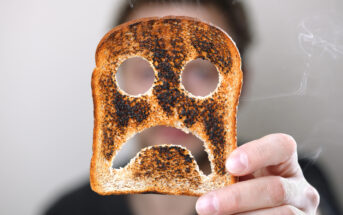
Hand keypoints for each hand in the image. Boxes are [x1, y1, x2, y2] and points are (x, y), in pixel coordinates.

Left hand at [196, 133, 319, 214]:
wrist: (265, 213)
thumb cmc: (248, 188)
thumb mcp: (243, 176)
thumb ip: (232, 173)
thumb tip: (203, 179)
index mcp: (286, 160)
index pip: (281, 146)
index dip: (256, 153)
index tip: (229, 165)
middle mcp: (301, 187)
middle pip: (275, 189)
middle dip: (236, 198)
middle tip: (204, 205)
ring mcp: (304, 212)